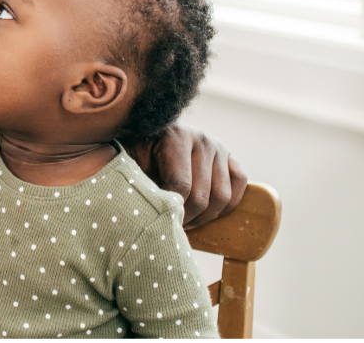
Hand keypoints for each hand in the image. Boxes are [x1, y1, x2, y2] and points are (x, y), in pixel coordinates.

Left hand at [123, 123, 247, 227]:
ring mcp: (218, 147)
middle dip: (186, 218)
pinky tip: (206, 212)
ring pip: (222, 196)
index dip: (171, 210)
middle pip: (202, 196)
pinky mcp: (230, 156)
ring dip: (205, 217)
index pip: (181, 186)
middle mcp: (201, 139)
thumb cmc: (135, 154)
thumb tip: (123, 188)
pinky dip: (227, 205)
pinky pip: (239, 184)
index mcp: (175, 136)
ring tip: (185, 221)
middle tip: (171, 226)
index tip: (159, 220)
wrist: (149, 138)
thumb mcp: (127, 160)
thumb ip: (125, 170)